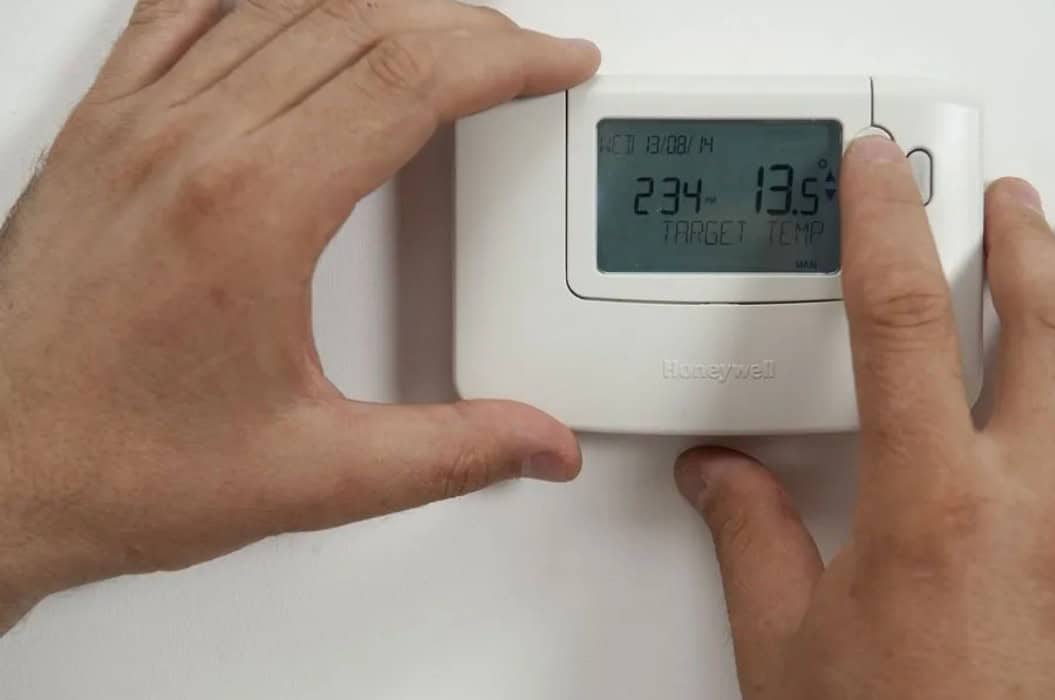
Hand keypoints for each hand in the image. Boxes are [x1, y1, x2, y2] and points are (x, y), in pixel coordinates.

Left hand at [0, 0, 598, 630]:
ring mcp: (137, 125)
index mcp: (255, 210)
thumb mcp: (313, 476)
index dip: (506, 57)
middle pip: (363, 23)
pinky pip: (184, 9)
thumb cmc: (116, 467)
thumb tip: (537, 443)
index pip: (412, 79)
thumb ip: (449, 451)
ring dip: (384, 2)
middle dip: (467, 26)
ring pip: (285, 1)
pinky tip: (294, 0)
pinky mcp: (102, 131)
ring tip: (443, 28)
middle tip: (521, 53)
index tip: (555, 62)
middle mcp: (191, 143)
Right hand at [677, 137, 1054, 697]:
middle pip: (1048, 319)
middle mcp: (1051, 504)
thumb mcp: (791, 652)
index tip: (879, 172)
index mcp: (936, 503)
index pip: (903, 312)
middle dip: (1024, 239)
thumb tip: (718, 477)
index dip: (886, 220)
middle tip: (1005, 199)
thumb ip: (751, 538)